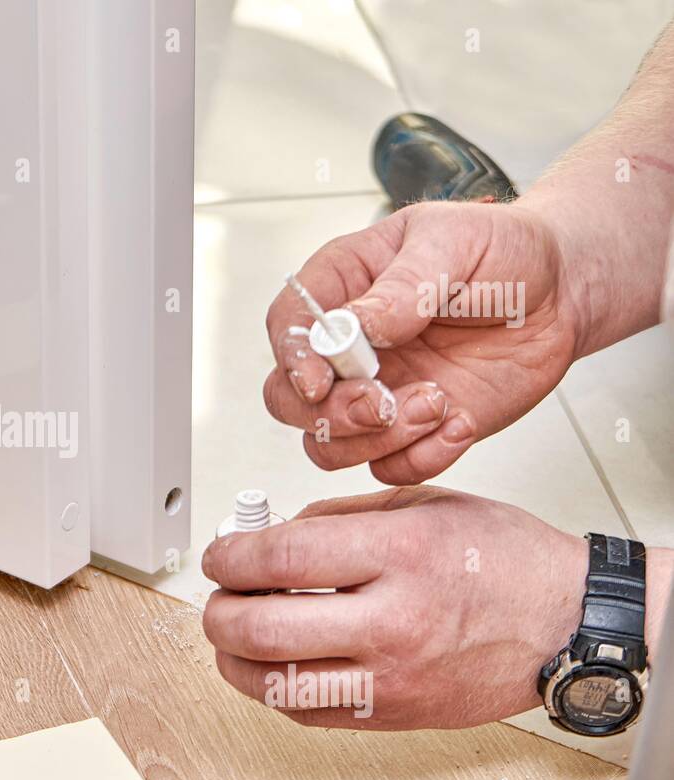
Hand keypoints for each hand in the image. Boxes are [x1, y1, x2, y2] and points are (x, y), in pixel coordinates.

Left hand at [200, 487, 589, 729]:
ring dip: (233, 659)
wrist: (568, 622)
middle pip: (262, 628)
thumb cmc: (505, 560)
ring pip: (275, 684)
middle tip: (219, 596)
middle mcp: (393, 621)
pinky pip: (308, 713)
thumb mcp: (421, 506)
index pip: (280, 559)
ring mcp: (393, 677)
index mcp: (398, 555)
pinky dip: (274, 688)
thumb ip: (337, 517)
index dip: (230, 557)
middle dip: (218, 610)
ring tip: (233, 633)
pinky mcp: (395, 715)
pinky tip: (273, 663)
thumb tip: (271, 535)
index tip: (221, 555)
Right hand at [265, 200, 579, 484]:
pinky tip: (461, 423)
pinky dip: (421, 457)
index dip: (292, 357)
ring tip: (437, 405)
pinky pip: (391, 468)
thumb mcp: (454, 242)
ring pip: (330, 445)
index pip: (288, 327)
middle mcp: (348, 349)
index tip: (317, 380)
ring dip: (374, 440)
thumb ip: (404, 285)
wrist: (560, 292)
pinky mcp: (413, 429)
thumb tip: (359, 324)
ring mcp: (376, 393)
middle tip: (381, 403)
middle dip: (328, 413)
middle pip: (290, 400)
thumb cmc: (502, 252)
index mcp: (342, 287)